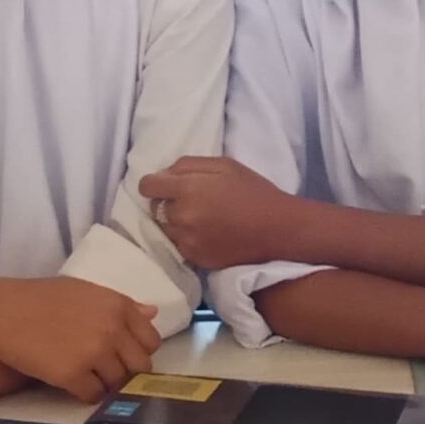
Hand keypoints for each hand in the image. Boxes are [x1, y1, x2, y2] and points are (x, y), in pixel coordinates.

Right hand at [0, 276, 158, 401]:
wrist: (0, 312)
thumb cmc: (40, 298)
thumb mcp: (84, 291)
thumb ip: (121, 304)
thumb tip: (153, 313)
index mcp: (118, 305)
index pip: (150, 341)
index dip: (138, 352)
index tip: (123, 355)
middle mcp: (112, 329)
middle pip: (139, 366)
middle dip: (125, 372)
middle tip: (106, 371)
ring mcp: (93, 353)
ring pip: (117, 383)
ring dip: (105, 384)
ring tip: (87, 377)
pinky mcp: (72, 375)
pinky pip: (94, 395)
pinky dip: (87, 394)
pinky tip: (74, 386)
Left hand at [139, 156, 300, 270]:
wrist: (277, 230)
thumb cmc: (253, 191)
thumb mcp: (224, 164)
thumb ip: (188, 165)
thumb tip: (164, 173)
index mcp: (187, 189)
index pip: (147, 186)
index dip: (154, 183)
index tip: (165, 185)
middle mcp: (181, 217)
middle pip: (154, 208)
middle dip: (167, 202)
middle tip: (190, 200)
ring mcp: (186, 241)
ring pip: (164, 228)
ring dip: (174, 221)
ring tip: (199, 218)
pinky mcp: (194, 258)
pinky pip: (178, 245)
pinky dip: (186, 238)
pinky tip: (206, 233)